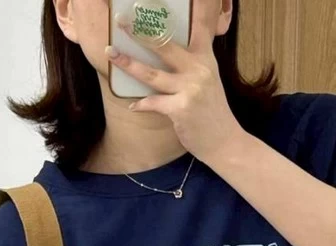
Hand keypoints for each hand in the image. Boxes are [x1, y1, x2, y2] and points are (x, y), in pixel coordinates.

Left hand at [106, 7, 244, 164]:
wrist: (225, 142)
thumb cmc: (212, 112)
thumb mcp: (209, 80)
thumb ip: (193, 63)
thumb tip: (168, 51)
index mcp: (205, 58)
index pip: (197, 27)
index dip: (185, 11)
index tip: (163, 3)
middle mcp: (198, 69)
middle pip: (164, 45)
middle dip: (139, 33)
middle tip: (120, 20)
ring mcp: (190, 89)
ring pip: (152, 73)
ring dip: (128, 63)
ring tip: (110, 53)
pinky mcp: (181, 109)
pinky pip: (154, 103)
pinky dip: (141, 105)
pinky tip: (133, 105)